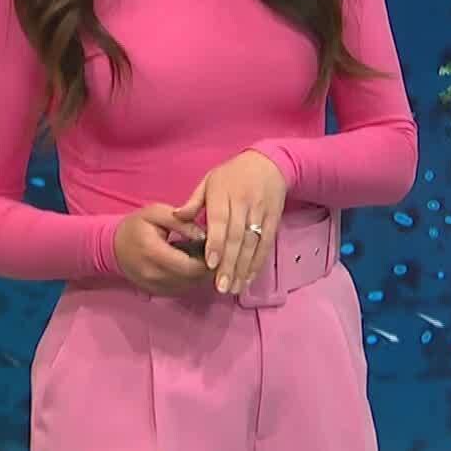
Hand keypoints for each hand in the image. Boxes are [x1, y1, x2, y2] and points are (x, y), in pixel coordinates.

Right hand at [112, 204, 212, 296]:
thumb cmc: (136, 225)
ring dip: (201, 274)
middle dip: (208, 267)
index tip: (218, 246)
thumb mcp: (157, 213)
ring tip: (206, 257)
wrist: (112, 246)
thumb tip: (205, 235)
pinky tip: (194, 265)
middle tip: (215, 251)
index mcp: (154, 252)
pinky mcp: (155, 292)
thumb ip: (182, 221)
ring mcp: (153, 286)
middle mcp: (153, 274)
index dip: (209, 259)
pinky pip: (180, 289)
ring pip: (189, 286)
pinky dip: (191, 279)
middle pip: (192, 278)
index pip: (191, 265)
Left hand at [172, 150, 287, 295]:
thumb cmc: (233, 174)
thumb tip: (176, 217)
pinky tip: (250, 277)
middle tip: (222, 287)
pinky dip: (259, 261)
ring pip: (253, 243)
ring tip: (234, 288)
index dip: (216, 243)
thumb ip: (194, 201)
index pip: (220, 221)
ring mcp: (260, 212)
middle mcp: (244, 203)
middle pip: (237, 237)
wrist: (269, 163)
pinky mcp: (274, 219)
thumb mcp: (210, 180)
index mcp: (223, 193)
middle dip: (229, 264)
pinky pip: (267, 243)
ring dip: (244, 267)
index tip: (211, 264)